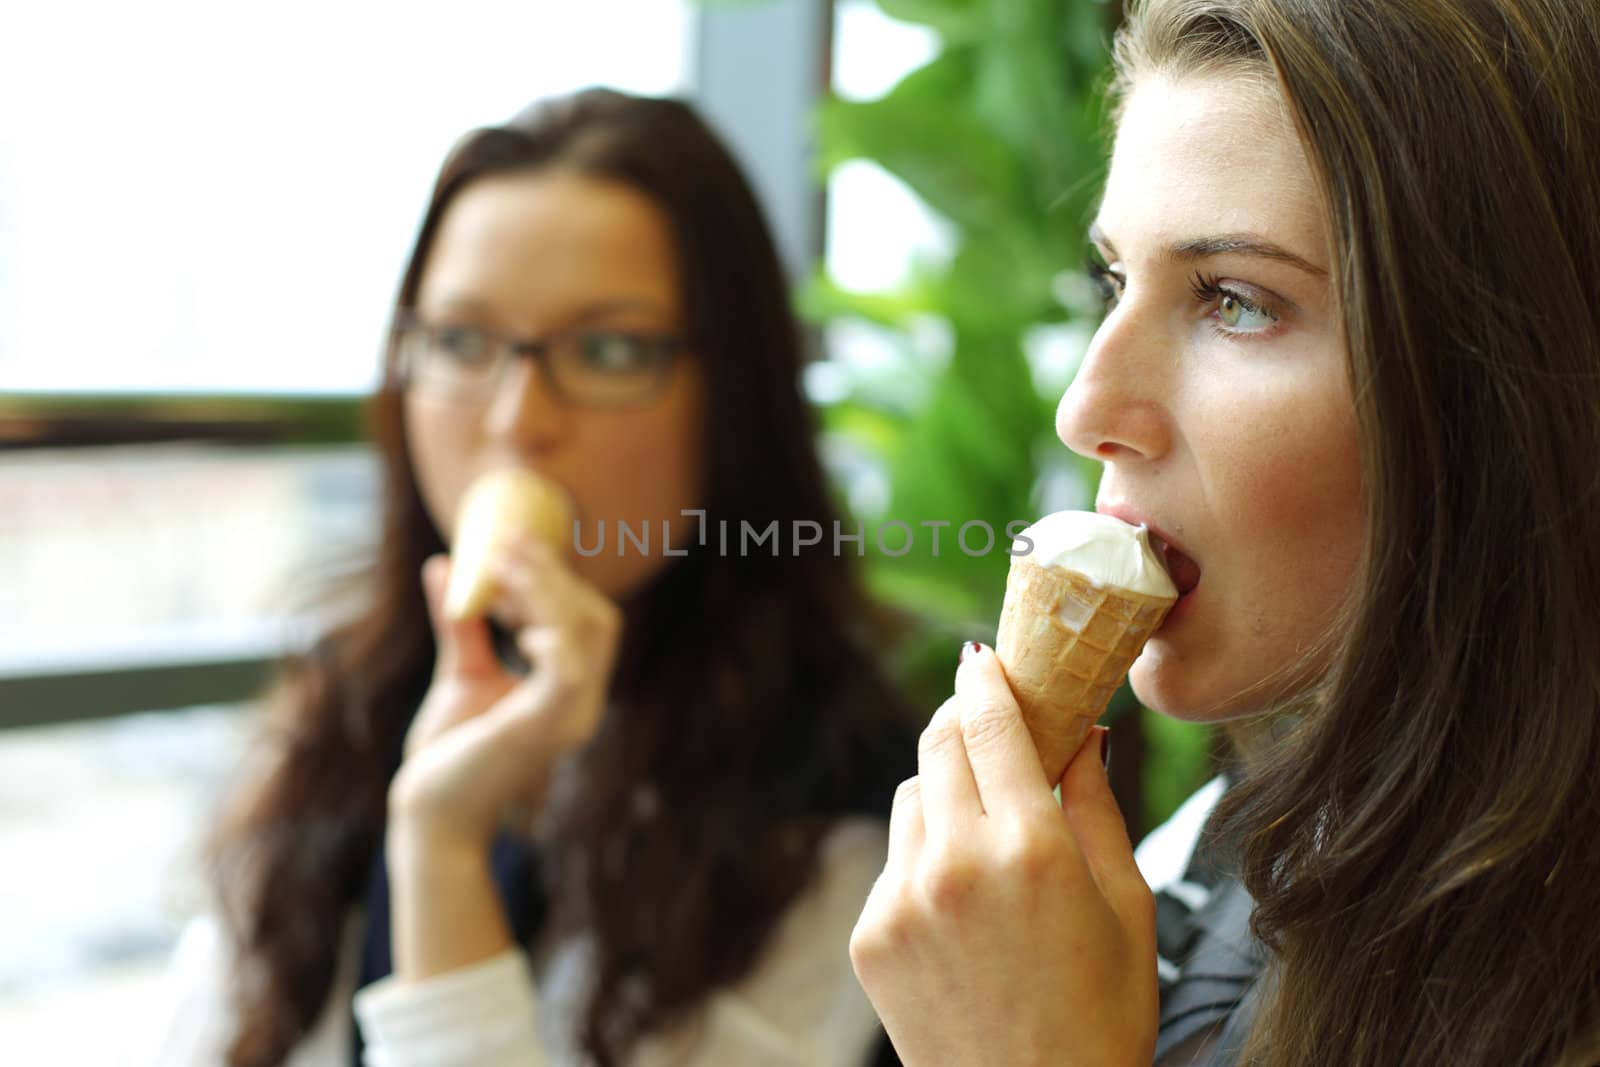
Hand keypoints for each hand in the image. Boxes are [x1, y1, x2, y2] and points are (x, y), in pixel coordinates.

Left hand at [388, 537, 621, 851]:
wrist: (430, 813)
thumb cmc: (448, 754)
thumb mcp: (461, 673)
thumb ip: (463, 624)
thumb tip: (445, 565)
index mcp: (570, 691)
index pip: (587, 622)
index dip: (554, 581)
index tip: (506, 554)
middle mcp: (581, 703)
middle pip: (595, 620)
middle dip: (554, 575)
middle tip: (508, 541)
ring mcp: (569, 717)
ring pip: (583, 633)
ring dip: (544, 589)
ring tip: (501, 561)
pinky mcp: (544, 728)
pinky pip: (566, 669)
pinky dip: (550, 633)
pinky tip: (516, 622)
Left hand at [849, 644, 1157, 1066]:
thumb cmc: (1102, 1014)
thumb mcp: (1127, 904)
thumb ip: (1098, 805)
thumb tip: (1083, 729)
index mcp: (1032, 849)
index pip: (989, 724)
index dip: (984, 680)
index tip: (984, 658)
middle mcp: (956, 863)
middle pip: (937, 744)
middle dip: (961, 721)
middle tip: (986, 721)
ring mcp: (902, 899)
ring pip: (910, 796)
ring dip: (943, 789)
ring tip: (986, 829)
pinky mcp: (870, 933)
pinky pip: (894, 860)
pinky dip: (924, 855)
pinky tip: (962, 899)